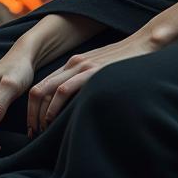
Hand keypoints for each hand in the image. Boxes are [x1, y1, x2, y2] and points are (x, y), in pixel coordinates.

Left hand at [28, 29, 159, 135]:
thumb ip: (89, 82)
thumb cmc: (127, 62)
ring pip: (47, 90)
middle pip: (39, 88)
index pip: (44, 85)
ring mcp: (81, 67)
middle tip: (33, 133)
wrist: (145, 43)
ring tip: (40, 131)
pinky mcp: (91, 72)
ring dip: (40, 113)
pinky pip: (63, 89)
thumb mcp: (102, 70)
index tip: (36, 126)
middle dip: (32, 113)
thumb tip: (81, 105)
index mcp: (74, 64)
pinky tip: (52, 120)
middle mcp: (73, 64)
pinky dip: (53, 107)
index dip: (35, 107)